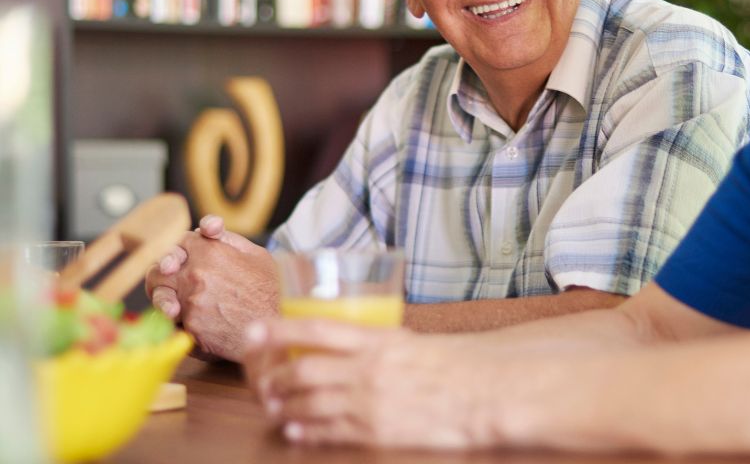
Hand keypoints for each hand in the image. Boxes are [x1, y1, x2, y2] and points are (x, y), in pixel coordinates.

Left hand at [145, 215, 278, 361]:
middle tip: (169, 281)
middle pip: (159, 269)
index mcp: (209, 252)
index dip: (182, 249)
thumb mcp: (257, 255)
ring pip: (160, 296)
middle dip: (163, 274)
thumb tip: (206, 231)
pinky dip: (176, 323)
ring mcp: (188, 302)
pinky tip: (189, 324)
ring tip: (175, 307)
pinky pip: (170, 322)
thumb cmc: (268, 291)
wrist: (271, 328)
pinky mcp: (187, 326)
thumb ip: (228, 239)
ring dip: (164, 300)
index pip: (180, 242)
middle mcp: (194, 274)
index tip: (185, 257)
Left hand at [244, 318, 500, 448]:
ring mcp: (370, 402)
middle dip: (276, 379)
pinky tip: (294, 430)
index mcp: (378, 340)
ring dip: (285, 406)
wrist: (483, 393)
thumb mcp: (412, 343)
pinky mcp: (375, 432)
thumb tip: (349, 351)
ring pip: (309, 403)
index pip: (316, 329)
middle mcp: (368, 369)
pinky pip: (328, 432)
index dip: (279, 330)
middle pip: (304, 371)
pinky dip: (305, 431)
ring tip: (274, 407)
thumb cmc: (454, 365)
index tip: (254, 331)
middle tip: (263, 383)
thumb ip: (377, 347)